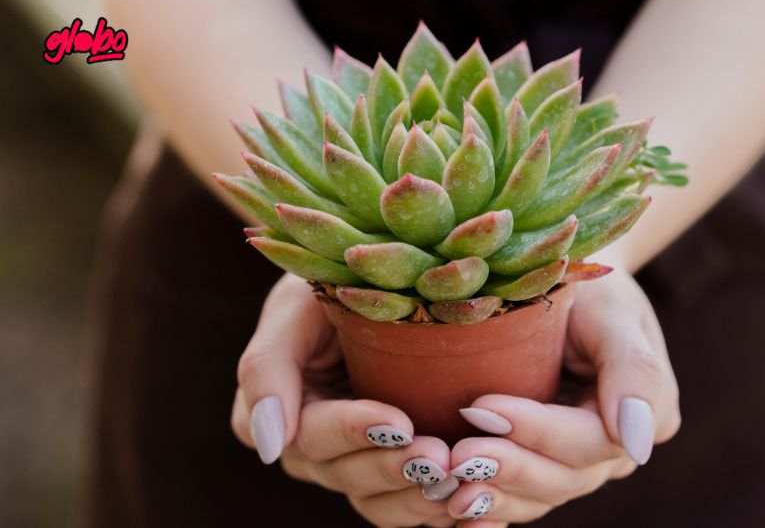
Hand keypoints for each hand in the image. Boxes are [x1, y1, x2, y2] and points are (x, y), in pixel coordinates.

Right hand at [230, 274, 456, 526]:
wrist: (380, 281)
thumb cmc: (329, 280)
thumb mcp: (292, 306)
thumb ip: (265, 365)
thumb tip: (270, 447)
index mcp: (280, 408)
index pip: (311, 434)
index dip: (354, 432)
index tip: (400, 420)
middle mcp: (312, 446)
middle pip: (347, 474)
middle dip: (394, 466)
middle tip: (440, 456)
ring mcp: (354, 461)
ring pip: (379, 501)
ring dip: (419, 496)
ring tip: (460, 477)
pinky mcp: (396, 468)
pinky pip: (411, 504)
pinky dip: (439, 507)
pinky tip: (477, 504)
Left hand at [439, 269, 680, 524]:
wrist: (568, 283)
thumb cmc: (594, 287)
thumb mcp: (615, 311)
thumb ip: (634, 369)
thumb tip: (638, 441)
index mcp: (646, 414)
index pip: (590, 440)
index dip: (537, 430)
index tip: (484, 407)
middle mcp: (614, 450)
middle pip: (563, 478)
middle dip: (508, 468)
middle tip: (455, 457)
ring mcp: (578, 464)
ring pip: (538, 497)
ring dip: (493, 496)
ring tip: (445, 489)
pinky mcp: (541, 464)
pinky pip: (519, 496)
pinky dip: (488, 505)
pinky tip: (452, 509)